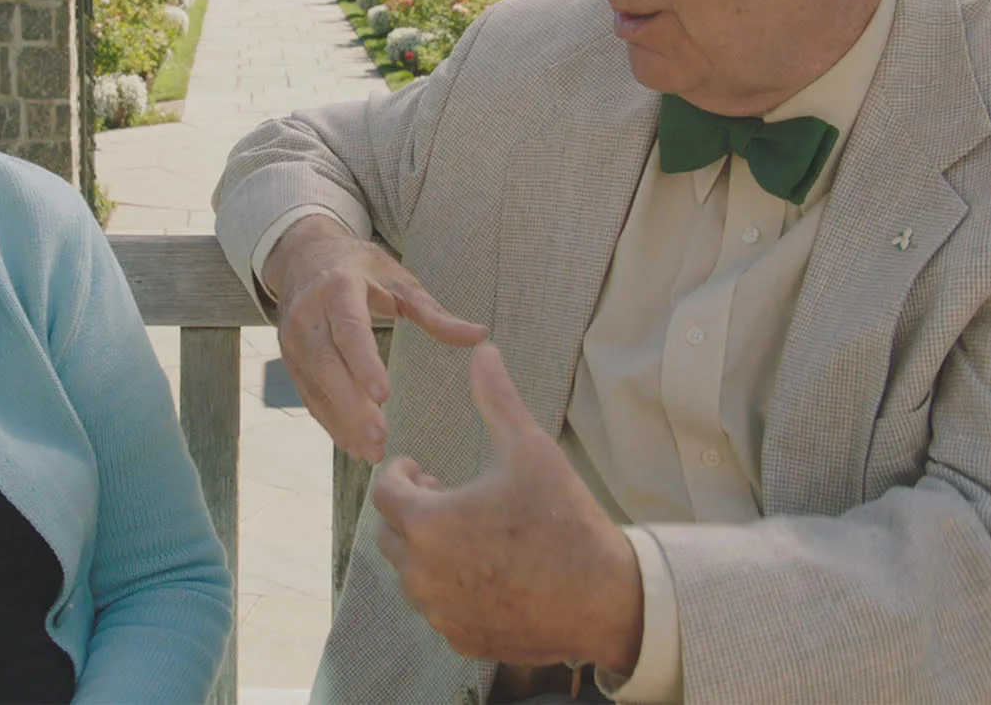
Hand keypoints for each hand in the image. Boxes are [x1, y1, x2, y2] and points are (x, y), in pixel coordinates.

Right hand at [264, 214, 486, 461]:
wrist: (305, 259)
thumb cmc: (361, 270)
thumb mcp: (398, 281)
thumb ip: (434, 313)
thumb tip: (479, 335)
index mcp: (338, 289)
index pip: (349, 330)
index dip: (364, 363)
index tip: (384, 395)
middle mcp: (308, 315)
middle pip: (328, 365)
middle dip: (352, 404)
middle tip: (381, 436)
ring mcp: (293, 341)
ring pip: (316, 387)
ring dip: (342, 422)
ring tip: (372, 451)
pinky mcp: (292, 362)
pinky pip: (310, 397)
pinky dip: (331, 423)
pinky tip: (354, 446)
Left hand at [372, 344, 644, 670]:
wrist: (606, 598)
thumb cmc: (565, 519)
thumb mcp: (531, 449)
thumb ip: (497, 399)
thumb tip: (483, 350)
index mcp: (428, 523)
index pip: (384, 493)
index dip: (400, 475)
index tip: (421, 468)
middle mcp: (422, 573)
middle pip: (390, 534)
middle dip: (411, 510)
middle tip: (444, 495)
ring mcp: (439, 611)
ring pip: (411, 574)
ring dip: (427, 549)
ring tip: (466, 532)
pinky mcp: (459, 638)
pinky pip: (436, 607)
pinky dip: (449, 587)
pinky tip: (484, 570)